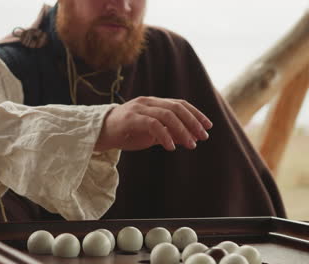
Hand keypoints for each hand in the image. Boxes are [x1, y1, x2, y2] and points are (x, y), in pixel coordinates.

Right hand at [94, 96, 212, 151]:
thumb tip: (189, 139)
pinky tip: (171, 147)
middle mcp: (148, 102)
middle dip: (193, 122)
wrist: (100, 133)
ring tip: (191, 144)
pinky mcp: (131, 119)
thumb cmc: (126, 133)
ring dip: (182, 130)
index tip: (208, 126)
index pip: (180, 104)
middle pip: (177, 108)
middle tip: (203, 137)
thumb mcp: (151, 133)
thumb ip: (168, 133)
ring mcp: (139, 109)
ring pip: (167, 115)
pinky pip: (153, 125)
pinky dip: (165, 136)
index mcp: (154, 103)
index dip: (196, 114)